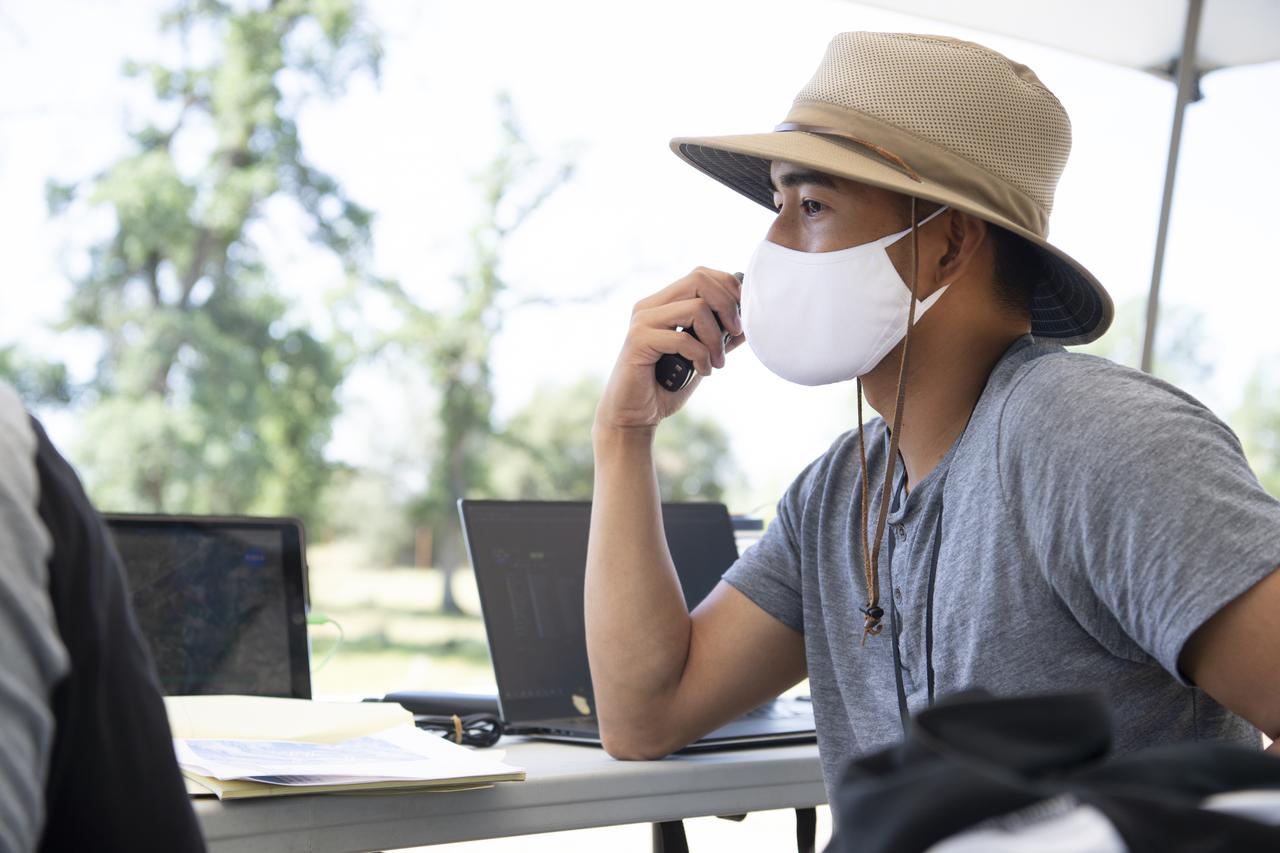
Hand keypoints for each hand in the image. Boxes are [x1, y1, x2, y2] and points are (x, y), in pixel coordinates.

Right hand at [595, 267, 745, 434]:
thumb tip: (749, 320)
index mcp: (663, 303)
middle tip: (735, 334)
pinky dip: (701, 356)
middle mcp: (650, 305)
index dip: (728, 289)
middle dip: (727, 306)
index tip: (740, 319)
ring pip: (696, 307)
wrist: (633, 416)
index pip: (701, 274)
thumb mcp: (702, 356)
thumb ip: (720, 337)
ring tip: (717, 362)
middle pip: (700, 279)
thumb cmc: (665, 386)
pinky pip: (683, 339)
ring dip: (716, 338)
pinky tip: (702, 371)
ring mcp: (642, 321)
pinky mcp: (639, 340)